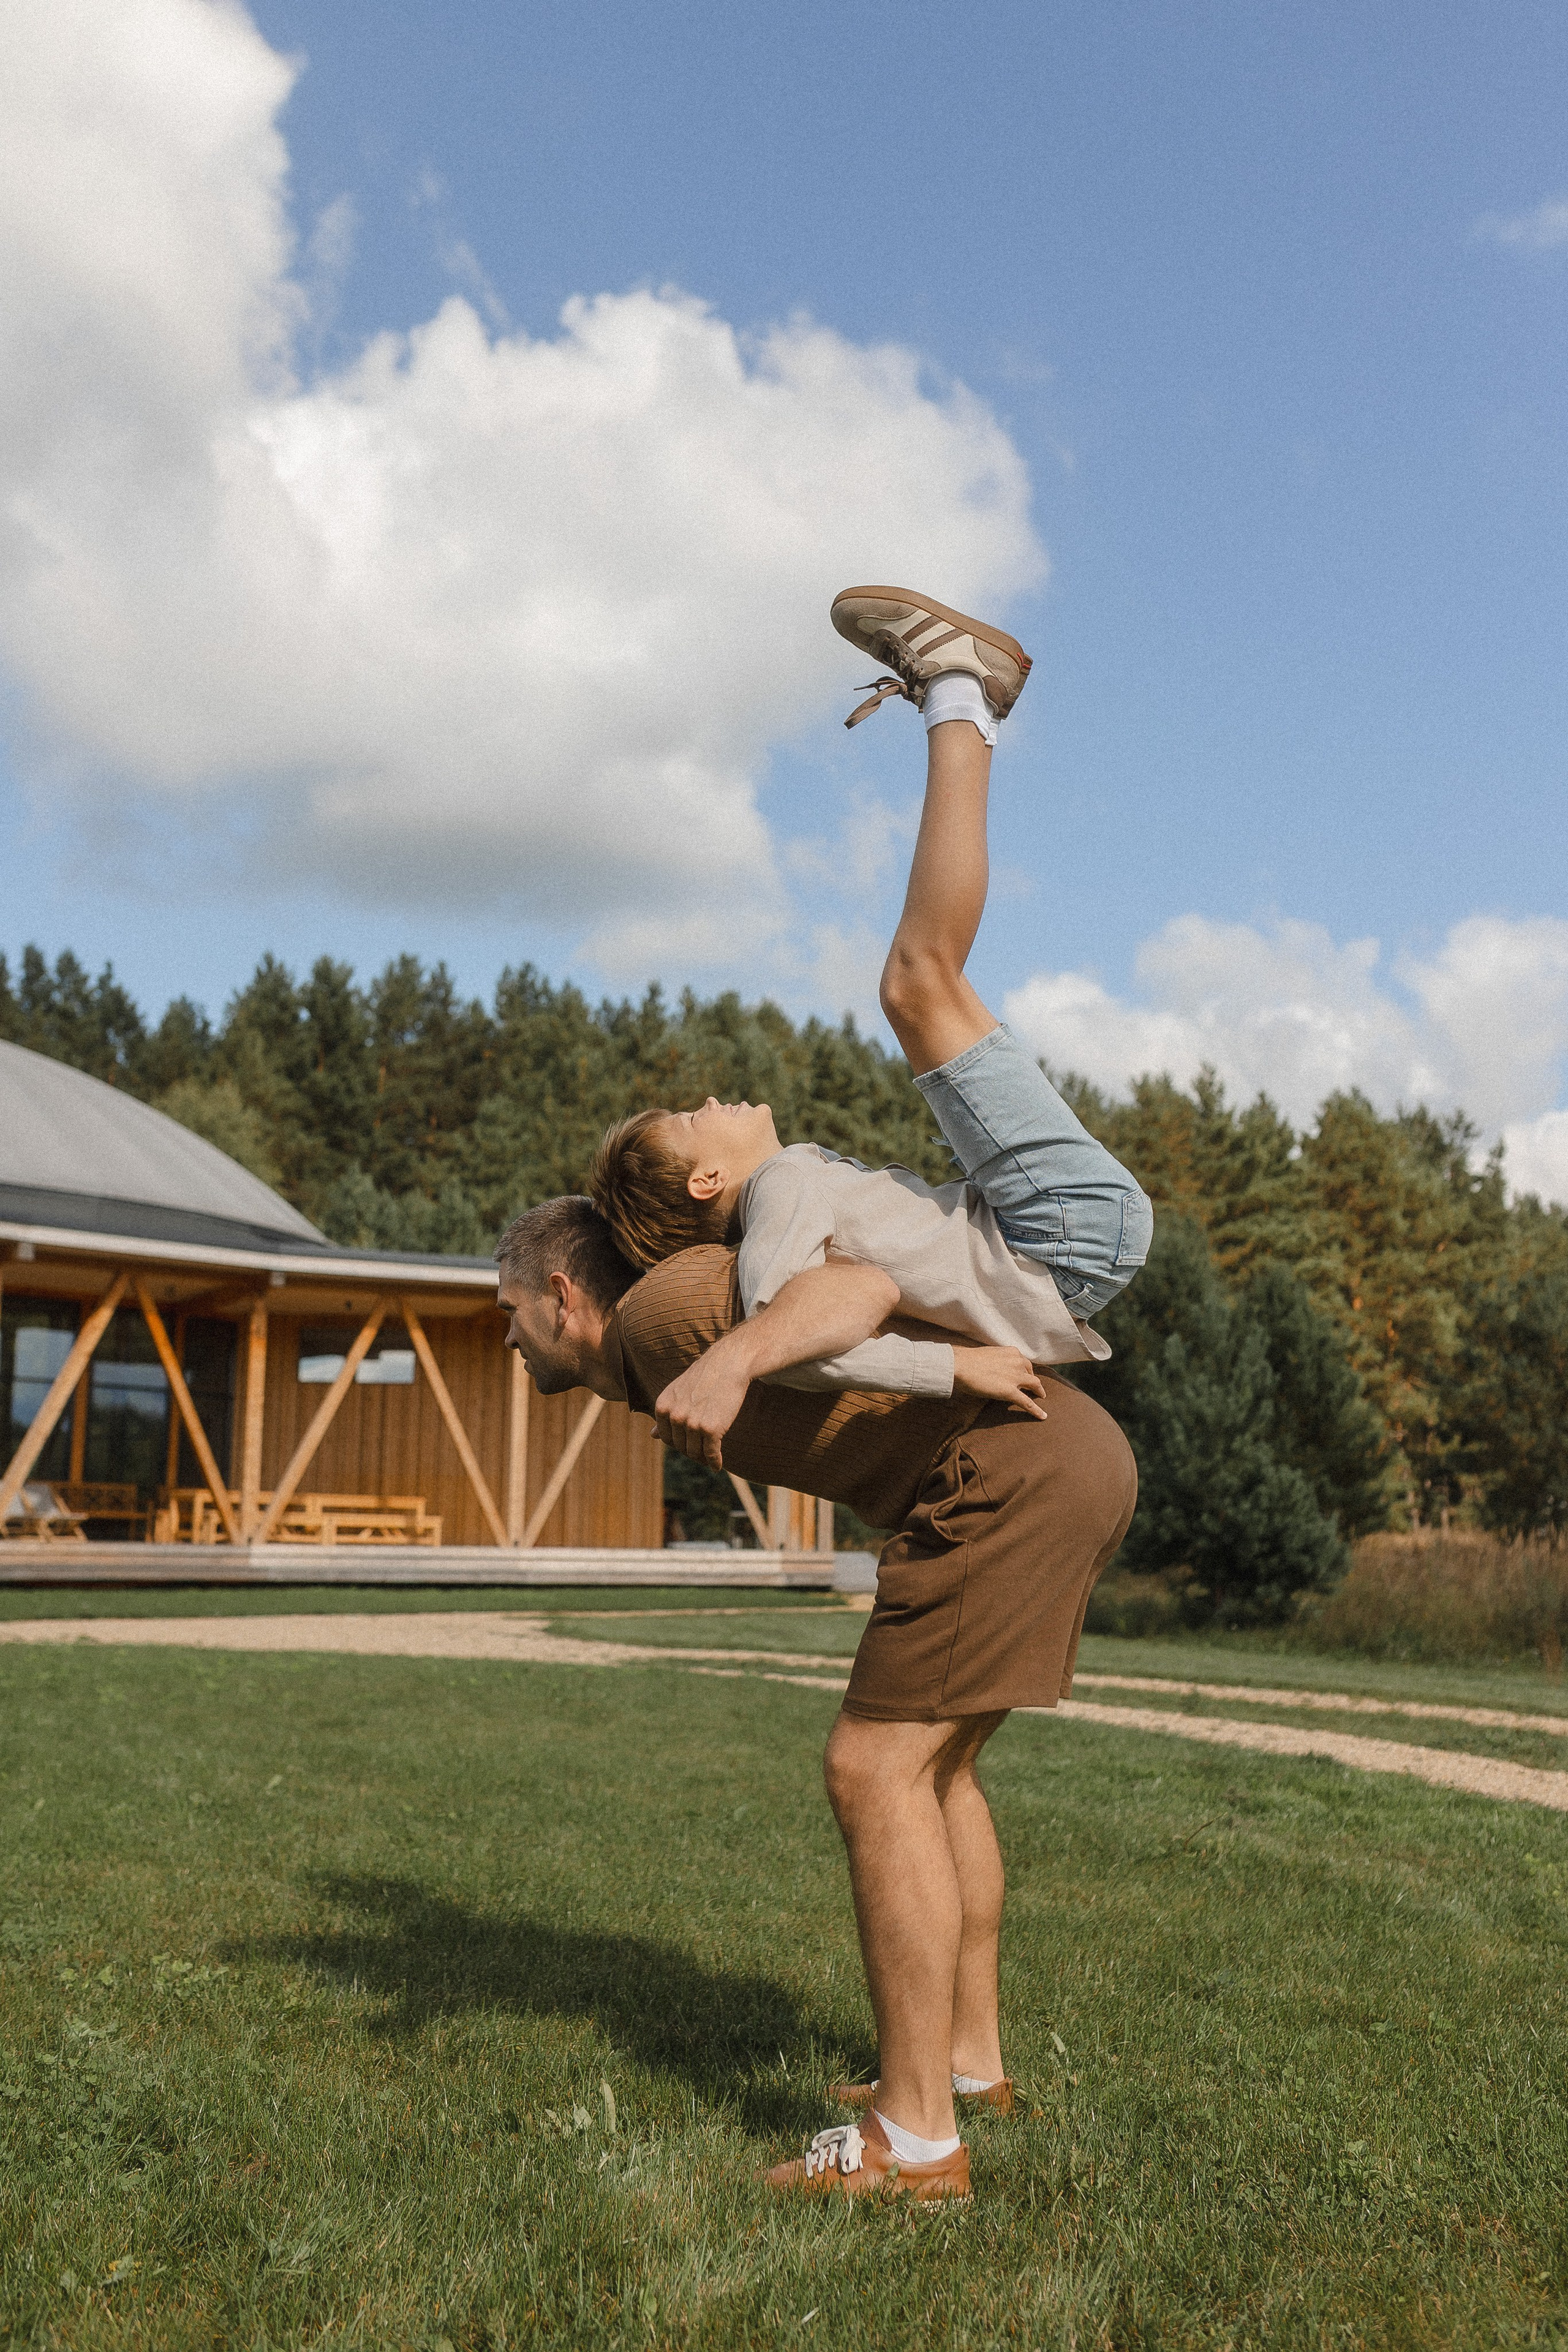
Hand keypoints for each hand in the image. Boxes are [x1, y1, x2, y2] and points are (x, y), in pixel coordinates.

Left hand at [654, 1342, 753, 1467]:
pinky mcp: (711, 1429)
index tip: (689, 1444)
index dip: (678, 1444)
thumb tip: (652, 1435)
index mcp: (663, 1406)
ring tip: (710, 1458)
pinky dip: (714, 1462)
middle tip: (703, 1451)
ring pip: (694, 1452)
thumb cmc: (705, 1377)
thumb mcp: (678, 1392)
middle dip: (691, 1451)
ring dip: (703, 1458)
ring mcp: (692, 1423)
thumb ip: (666, 1414)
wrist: (729, 1364)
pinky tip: (717, 1465)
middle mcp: (674, 1416)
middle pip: (680, 1447)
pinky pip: (710, 1453)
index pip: (666, 1438)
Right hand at [949, 1346, 1049, 1418]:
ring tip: (1041, 1397)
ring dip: (1038, 1392)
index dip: (1026, 1371)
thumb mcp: (988, 1355)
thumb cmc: (968, 1360)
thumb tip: (995, 1369)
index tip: (1026, 1376)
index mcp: (1012, 1352)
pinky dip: (1036, 1410)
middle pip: (1031, 1373)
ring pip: (1034, 1385)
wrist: (961, 1365)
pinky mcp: (1011, 1391)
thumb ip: (997, 1361)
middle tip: (1033, 1387)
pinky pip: (1027, 1402)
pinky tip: (1042, 1416)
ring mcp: (1015, 1377)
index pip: (1024, 1362)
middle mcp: (1017, 1362)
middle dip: (1033, 1381)